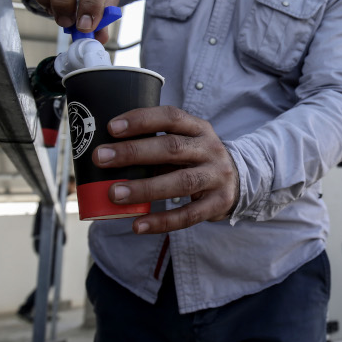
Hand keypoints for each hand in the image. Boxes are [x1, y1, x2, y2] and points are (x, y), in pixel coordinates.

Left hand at [95, 106, 239, 233]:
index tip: (112, 127)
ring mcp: (217, 177)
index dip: (142, 120)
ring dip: (145, 188)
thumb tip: (108, 156)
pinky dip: (161, 221)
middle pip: (172, 148)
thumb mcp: (186, 143)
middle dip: (134, 152)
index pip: (171, 117)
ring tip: (115, 194)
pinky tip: (138, 225)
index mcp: (199, 129)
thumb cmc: (197, 160)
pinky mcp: (218, 203)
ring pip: (180, 182)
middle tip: (101, 157)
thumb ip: (157, 145)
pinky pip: (188, 215)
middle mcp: (210, 149)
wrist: (240, 180)